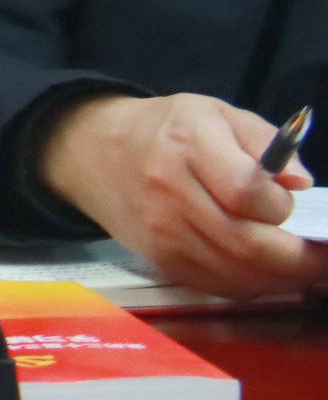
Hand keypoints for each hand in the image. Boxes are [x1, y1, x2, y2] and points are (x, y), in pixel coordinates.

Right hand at [36, 92, 326, 299]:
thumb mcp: (217, 113)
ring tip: (303, 265)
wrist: (95, 153)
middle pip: (247, 244)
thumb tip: (301, 184)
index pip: (246, 193)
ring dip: (282, 278)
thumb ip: (267, 141)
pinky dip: (252, 285)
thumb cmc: (166, 130)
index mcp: (187, 145)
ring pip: (237, 274)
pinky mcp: (160, 261)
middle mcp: (169, 193)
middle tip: (322, 255)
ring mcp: (162, 233)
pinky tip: (266, 270)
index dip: (282, 206)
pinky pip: (219, 286)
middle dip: (299, 258)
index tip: (292, 202)